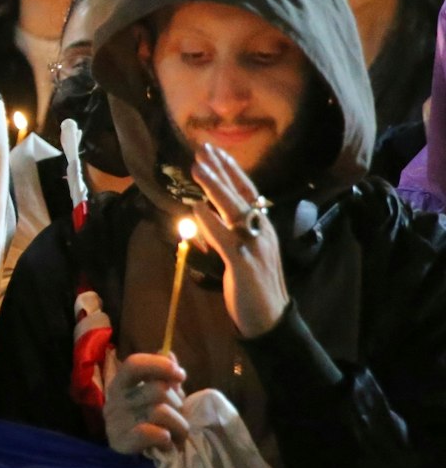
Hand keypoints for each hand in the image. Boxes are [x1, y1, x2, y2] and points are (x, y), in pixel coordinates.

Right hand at [104, 352, 188, 453]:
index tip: (181, 375)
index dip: (159, 365)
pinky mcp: (119, 442)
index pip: (134, 364)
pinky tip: (166, 443)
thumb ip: (163, 376)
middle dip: (178, 405)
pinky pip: (149, 432)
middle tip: (181, 417)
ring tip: (179, 435)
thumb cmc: (152, 423)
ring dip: (178, 425)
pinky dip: (165, 438)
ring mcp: (114, 421)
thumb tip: (169, 352)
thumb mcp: (159, 396)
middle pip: (156, 390)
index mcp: (121, 384)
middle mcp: (113, 400)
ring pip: (159, 412)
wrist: (138, 461)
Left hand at [191, 144, 290, 337]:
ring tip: (197, 168)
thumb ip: (227, 232)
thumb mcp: (242, 252)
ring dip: (215, 188)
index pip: (248, 192)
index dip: (231, 170)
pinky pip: (227, 239)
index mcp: (263, 228)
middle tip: (203, 149)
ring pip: (235, 210)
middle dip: (222, 170)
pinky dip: (212, 222)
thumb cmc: (254, 285)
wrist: (269, 318)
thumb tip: (206, 213)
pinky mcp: (245, 264)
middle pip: (242, 194)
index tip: (215, 151)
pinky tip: (198, 208)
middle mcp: (263, 232)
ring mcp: (256, 246)